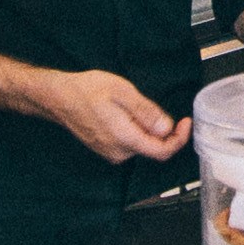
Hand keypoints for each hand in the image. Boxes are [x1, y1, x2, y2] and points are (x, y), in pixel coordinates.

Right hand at [35, 68, 190, 162]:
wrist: (58, 97)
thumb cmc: (86, 91)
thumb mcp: (122, 92)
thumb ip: (146, 112)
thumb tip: (166, 128)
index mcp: (124, 138)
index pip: (162, 151)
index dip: (179, 139)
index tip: (185, 123)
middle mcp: (118, 152)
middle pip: (153, 148)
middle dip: (161, 130)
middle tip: (154, 107)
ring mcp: (111, 153)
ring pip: (141, 145)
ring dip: (146, 129)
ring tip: (130, 106)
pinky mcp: (106, 150)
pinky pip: (129, 144)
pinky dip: (135, 130)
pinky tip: (122, 113)